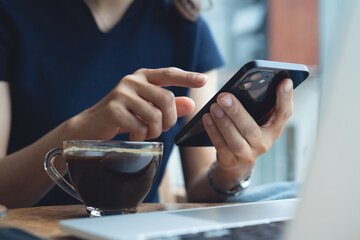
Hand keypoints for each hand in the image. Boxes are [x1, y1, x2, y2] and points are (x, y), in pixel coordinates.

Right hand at [69, 67, 206, 140]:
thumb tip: (191, 104)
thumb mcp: (147, 110)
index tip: (204, 80)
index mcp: (142, 77)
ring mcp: (121, 93)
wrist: (91, 127)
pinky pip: (140, 126)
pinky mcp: (113, 109)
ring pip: (154, 115)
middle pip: (166, 99)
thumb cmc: (123, 116)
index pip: (168, 74)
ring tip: (145, 133)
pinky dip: (141, 136)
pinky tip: (133, 136)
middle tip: (161, 129)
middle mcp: (132, 80)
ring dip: (154, 131)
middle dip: (169, 120)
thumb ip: (169, 106)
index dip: (187, 77)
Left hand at [202, 78, 292, 184]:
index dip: (285, 98)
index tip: (285, 80)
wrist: (236, 160)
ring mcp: (247, 155)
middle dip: (236, 111)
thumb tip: (249, 83)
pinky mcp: (231, 161)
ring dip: (223, 122)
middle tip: (223, 96)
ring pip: (235, 139)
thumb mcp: (257, 119)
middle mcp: (264, 144)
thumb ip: (258, 103)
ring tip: (214, 106)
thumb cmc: (247, 130)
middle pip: (251, 128)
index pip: (284, 113)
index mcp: (274, 129)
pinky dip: (213, 131)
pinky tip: (207, 118)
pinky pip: (221, 146)